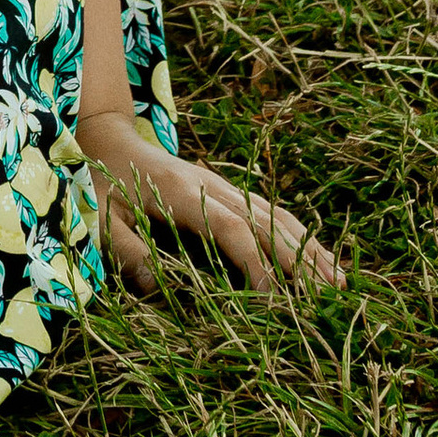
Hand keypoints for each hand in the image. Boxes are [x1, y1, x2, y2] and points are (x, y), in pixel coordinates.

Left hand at [80, 108, 340, 295]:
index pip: (231, 230)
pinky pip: (271, 212)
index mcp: (182, 193)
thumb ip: (126, 252)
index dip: (255, 263)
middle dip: (301, 260)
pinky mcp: (226, 190)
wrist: (104, 137)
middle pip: (267, 222)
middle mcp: (212, 186)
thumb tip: (159, 291)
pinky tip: (319, 258)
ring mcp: (223, 186)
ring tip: (339, 284)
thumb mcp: (99, 219)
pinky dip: (299, 235)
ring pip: (277, 216)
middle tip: (331, 297)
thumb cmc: (98, 182)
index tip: (275, 299)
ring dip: (309, 248)